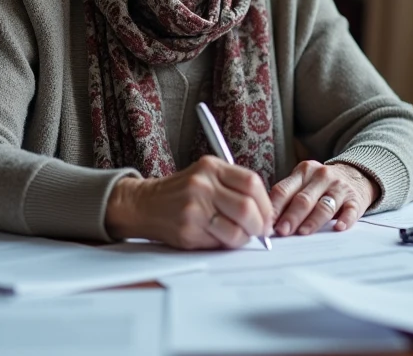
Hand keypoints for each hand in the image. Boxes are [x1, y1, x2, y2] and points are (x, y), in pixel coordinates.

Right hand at [104, 156, 273, 249]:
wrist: (145, 204)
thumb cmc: (181, 192)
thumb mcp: (206, 175)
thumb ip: (233, 186)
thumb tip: (265, 212)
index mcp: (211, 167)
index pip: (252, 183)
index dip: (265, 203)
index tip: (267, 215)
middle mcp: (203, 185)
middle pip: (248, 208)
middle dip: (260, 225)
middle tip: (261, 231)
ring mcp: (194, 208)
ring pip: (236, 230)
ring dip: (245, 238)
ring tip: (242, 236)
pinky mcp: (188, 230)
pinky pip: (219, 243)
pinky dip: (227, 244)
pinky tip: (222, 239)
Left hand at [268, 160, 379, 236]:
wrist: (356, 174)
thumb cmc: (321, 185)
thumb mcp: (304, 182)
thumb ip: (288, 197)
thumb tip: (267, 222)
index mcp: (303, 172)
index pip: (284, 189)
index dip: (274, 207)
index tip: (266, 223)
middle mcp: (321, 176)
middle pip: (303, 199)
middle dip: (291, 216)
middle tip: (282, 231)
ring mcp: (339, 187)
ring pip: (324, 205)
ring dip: (312, 220)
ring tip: (303, 232)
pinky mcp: (355, 199)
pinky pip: (350, 210)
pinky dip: (345, 219)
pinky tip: (338, 227)